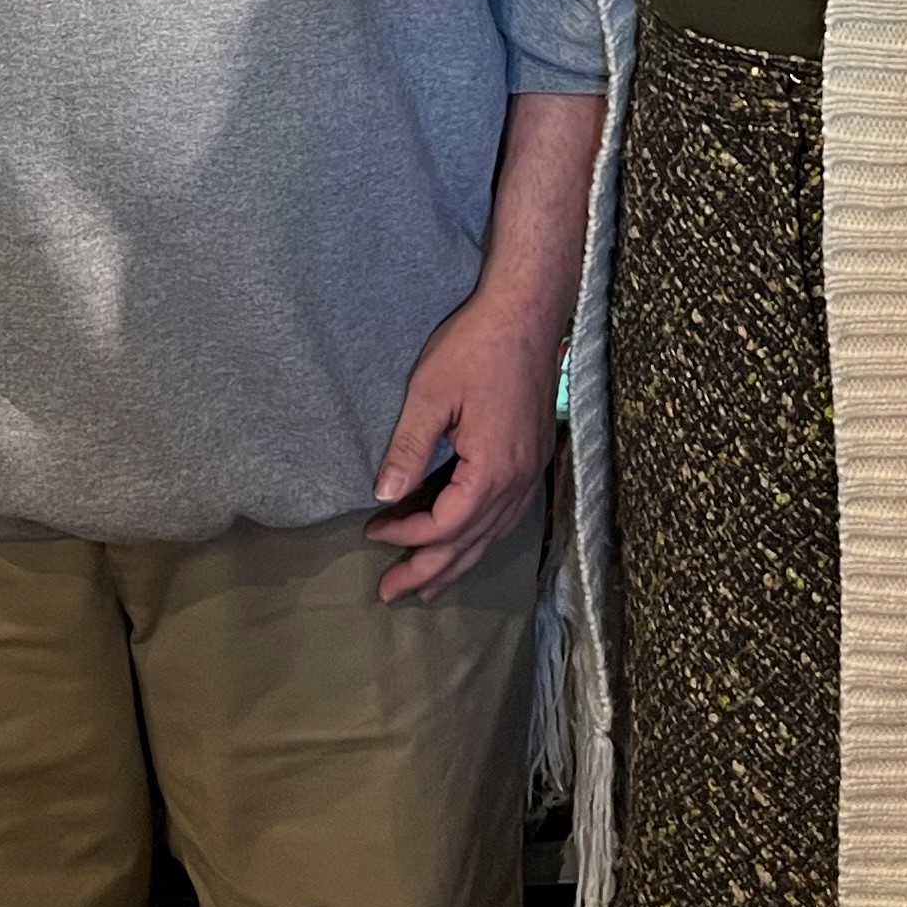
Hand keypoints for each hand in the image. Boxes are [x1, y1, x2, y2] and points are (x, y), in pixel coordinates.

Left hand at [367, 286, 563, 605]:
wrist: (528, 312)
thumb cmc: (476, 346)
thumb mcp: (430, 393)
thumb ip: (408, 448)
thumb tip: (384, 496)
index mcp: (492, 470)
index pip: (445, 525)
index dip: (407, 536)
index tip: (373, 531)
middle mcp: (518, 480)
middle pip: (471, 543)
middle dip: (429, 571)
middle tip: (391, 594)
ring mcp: (531, 471)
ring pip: (493, 535)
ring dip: (458, 562)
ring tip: (428, 587)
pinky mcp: (533, 457)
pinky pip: (507, 515)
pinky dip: (482, 537)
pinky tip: (468, 543)